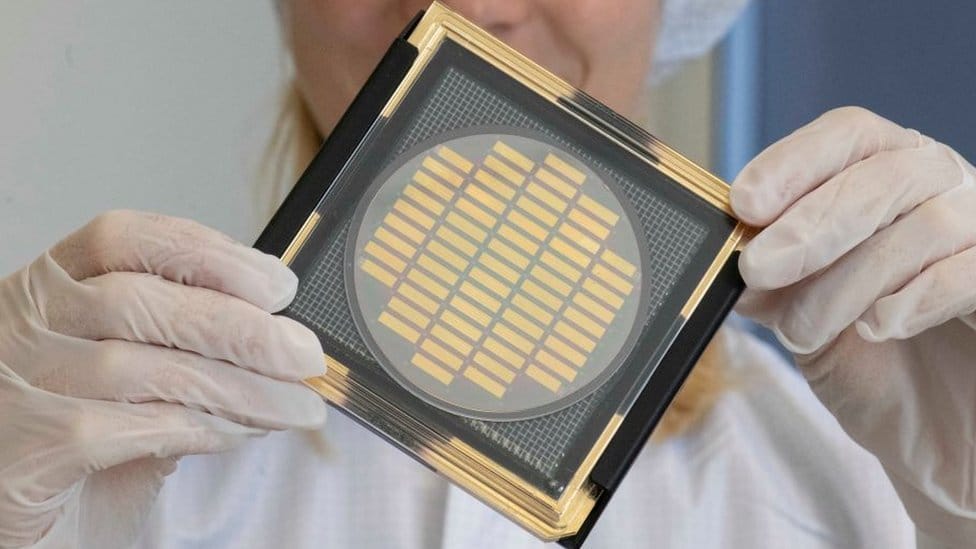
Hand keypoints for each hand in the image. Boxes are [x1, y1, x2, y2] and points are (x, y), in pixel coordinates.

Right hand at [0, 211, 326, 547]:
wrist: (35, 537)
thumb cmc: (85, 459)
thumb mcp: (139, 386)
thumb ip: (186, 350)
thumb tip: (275, 336)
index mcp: (46, 293)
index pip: (121, 240)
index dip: (207, 253)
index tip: (276, 285)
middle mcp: (13, 327)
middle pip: (139, 300)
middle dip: (240, 327)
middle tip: (303, 355)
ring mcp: (8, 385)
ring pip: (137, 366)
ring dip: (235, 387)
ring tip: (292, 408)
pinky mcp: (17, 450)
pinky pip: (116, 428)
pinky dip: (192, 428)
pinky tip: (234, 435)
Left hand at [730, 107, 975, 545]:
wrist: (940, 434)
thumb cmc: (874, 364)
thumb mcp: (804, 317)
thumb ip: (770, 282)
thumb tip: (724, 253)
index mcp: (887, 177)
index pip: (847, 136)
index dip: (793, 162)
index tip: (744, 202)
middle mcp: (942, 188)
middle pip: (881, 172)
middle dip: (810, 223)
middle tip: (757, 267)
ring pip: (925, 224)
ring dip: (848, 280)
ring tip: (804, 331)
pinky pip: (971, 270)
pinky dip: (916, 297)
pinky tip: (877, 327)